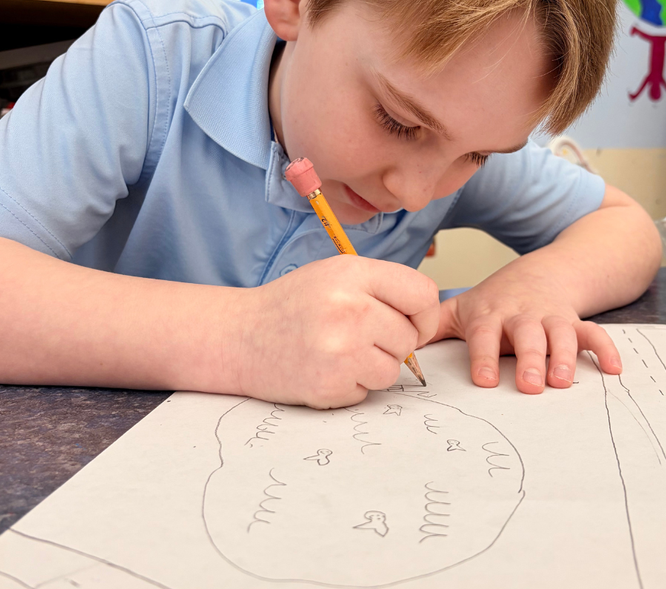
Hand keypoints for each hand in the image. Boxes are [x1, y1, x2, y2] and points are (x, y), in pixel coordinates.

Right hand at [232, 256, 438, 407]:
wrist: (239, 337)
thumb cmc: (293, 304)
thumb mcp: (336, 274)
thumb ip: (382, 287)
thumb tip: (426, 317)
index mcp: (354, 273)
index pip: (423, 295)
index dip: (424, 314)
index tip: (412, 322)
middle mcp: (350, 308)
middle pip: (409, 338)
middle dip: (392, 342)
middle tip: (359, 337)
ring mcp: (340, 350)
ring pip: (392, 369)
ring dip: (373, 366)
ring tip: (340, 351)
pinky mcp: (329, 385)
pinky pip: (367, 391)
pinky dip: (352, 385)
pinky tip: (325, 368)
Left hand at [433, 261, 621, 393]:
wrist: (540, 272)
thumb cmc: (496, 300)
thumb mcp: (463, 307)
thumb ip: (433, 327)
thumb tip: (399, 345)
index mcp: (491, 314)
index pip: (485, 333)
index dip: (484, 355)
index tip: (483, 380)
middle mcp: (522, 315)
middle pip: (527, 334)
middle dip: (529, 358)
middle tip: (529, 386)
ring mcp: (551, 317)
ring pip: (561, 333)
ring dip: (564, 356)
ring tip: (563, 380)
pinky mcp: (575, 321)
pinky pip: (594, 332)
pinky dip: (606, 348)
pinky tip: (614, 370)